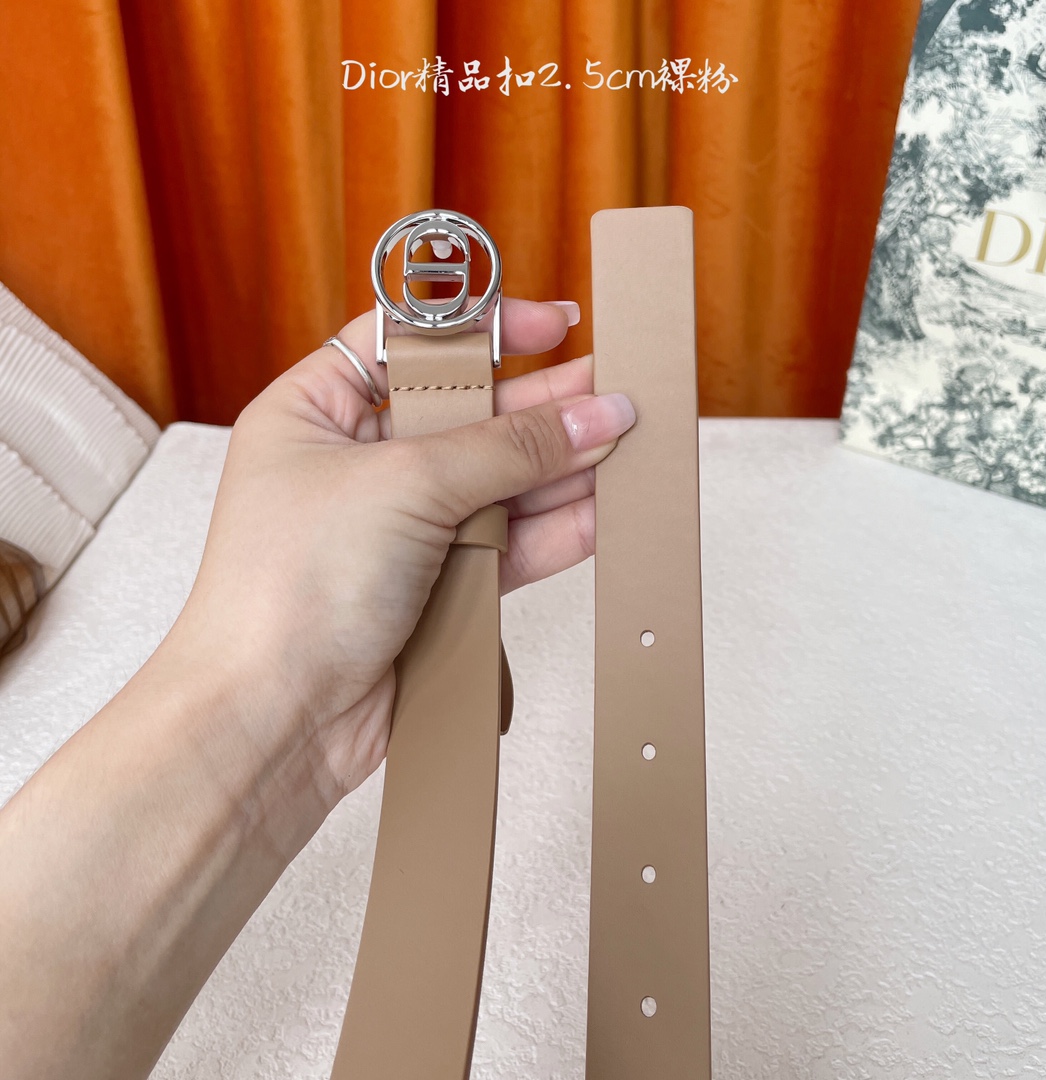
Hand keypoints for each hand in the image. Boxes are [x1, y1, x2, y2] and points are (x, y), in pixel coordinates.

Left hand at [173, 298, 635, 802]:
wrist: (276, 718)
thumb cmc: (289, 589)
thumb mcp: (404, 485)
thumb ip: (507, 449)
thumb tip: (590, 417)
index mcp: (318, 412)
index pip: (411, 343)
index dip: (484, 328)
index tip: (555, 327)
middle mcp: (358, 466)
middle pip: (468, 415)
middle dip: (542, 407)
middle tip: (614, 394)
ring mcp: (398, 530)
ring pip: (497, 484)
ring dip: (560, 467)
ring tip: (628, 444)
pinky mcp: (434, 588)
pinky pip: (508, 544)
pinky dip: (555, 528)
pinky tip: (604, 506)